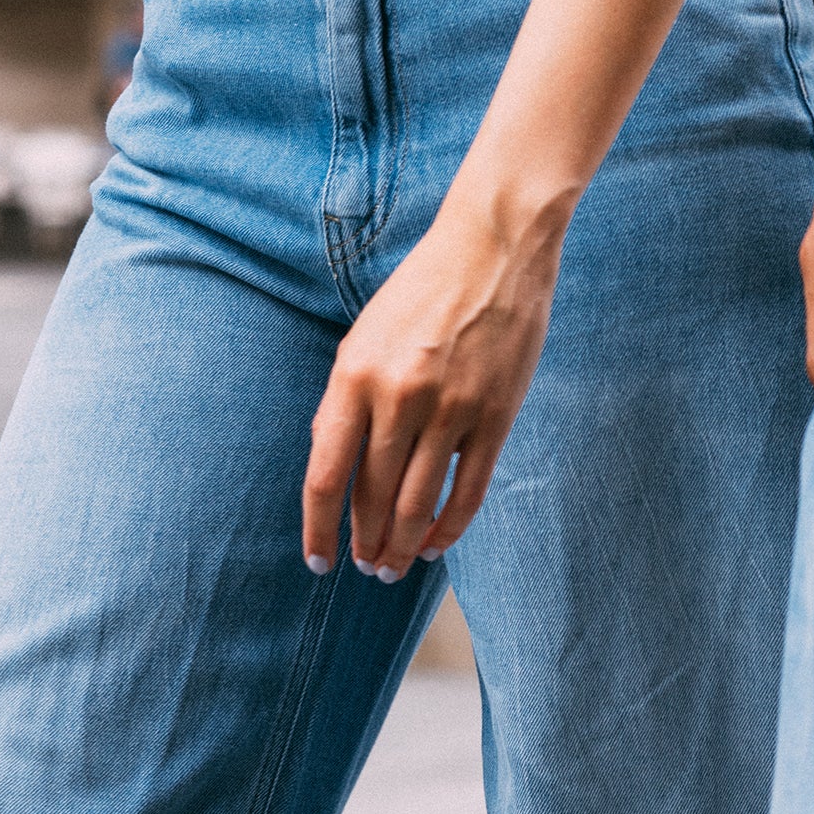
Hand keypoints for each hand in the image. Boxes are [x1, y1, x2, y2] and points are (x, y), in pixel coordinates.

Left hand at [302, 197, 564, 578]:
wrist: (494, 246)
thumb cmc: (422, 291)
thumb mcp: (364, 336)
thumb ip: (346, 398)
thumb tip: (331, 461)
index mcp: (354, 376)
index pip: (326, 475)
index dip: (319, 529)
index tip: (319, 562)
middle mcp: (398, 396)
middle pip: (372, 497)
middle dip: (366, 543)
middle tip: (366, 568)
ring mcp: (450, 408)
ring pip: (418, 502)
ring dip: (404, 544)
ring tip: (396, 566)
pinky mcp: (495, 414)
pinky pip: (469, 489)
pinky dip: (451, 526)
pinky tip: (437, 544)